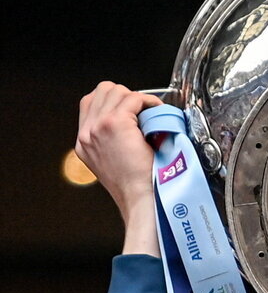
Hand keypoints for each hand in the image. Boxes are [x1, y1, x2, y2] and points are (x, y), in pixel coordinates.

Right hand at [76, 82, 162, 254]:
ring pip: (116, 91)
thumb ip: (112, 142)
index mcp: (84, 143)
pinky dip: (148, 101)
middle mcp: (87, 134)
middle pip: (101, 91)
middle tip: (144, 110)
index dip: (114, 101)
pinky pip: (133, 98)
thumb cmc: (137, 188)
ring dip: (137, 98)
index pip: (90, 103)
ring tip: (152, 112)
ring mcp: (97, 127)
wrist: (141, 200)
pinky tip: (157, 112)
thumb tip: (133, 123)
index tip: (133, 110)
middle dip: (126, 96)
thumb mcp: (115, 163)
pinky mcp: (114, 123)